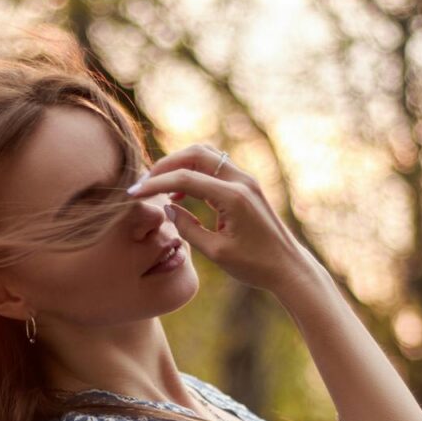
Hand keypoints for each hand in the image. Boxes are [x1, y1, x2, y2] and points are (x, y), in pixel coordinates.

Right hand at [126, 142, 309, 292]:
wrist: (288, 267)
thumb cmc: (254, 265)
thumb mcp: (216, 252)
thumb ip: (188, 229)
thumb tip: (168, 209)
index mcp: (233, 197)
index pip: (186, 177)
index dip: (156, 183)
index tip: (133, 193)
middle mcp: (241, 181)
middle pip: (196, 153)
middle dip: (166, 164)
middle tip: (145, 182)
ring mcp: (246, 180)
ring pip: (206, 155)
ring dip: (181, 164)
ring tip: (160, 186)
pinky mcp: (246, 186)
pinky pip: (215, 168)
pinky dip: (194, 172)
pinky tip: (181, 194)